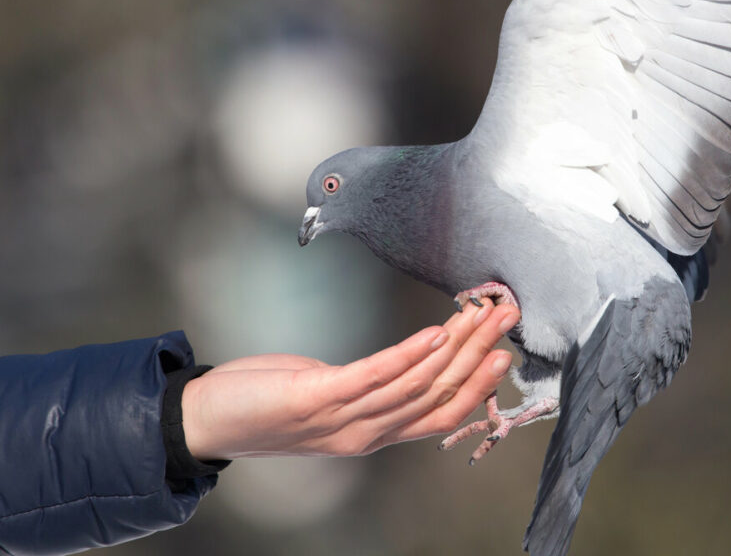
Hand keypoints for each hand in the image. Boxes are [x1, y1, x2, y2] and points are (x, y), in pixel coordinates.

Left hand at [181, 299, 519, 459]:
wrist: (209, 420)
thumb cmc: (273, 403)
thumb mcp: (334, 400)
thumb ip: (374, 389)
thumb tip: (408, 363)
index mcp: (376, 433)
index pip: (443, 414)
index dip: (480, 384)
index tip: (507, 349)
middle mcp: (368, 433)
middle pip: (439, 394)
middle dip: (479, 352)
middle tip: (506, 315)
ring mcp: (344, 419)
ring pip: (416, 383)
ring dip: (456, 346)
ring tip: (481, 313)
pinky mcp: (319, 398)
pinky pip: (375, 375)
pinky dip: (409, 354)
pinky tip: (434, 331)